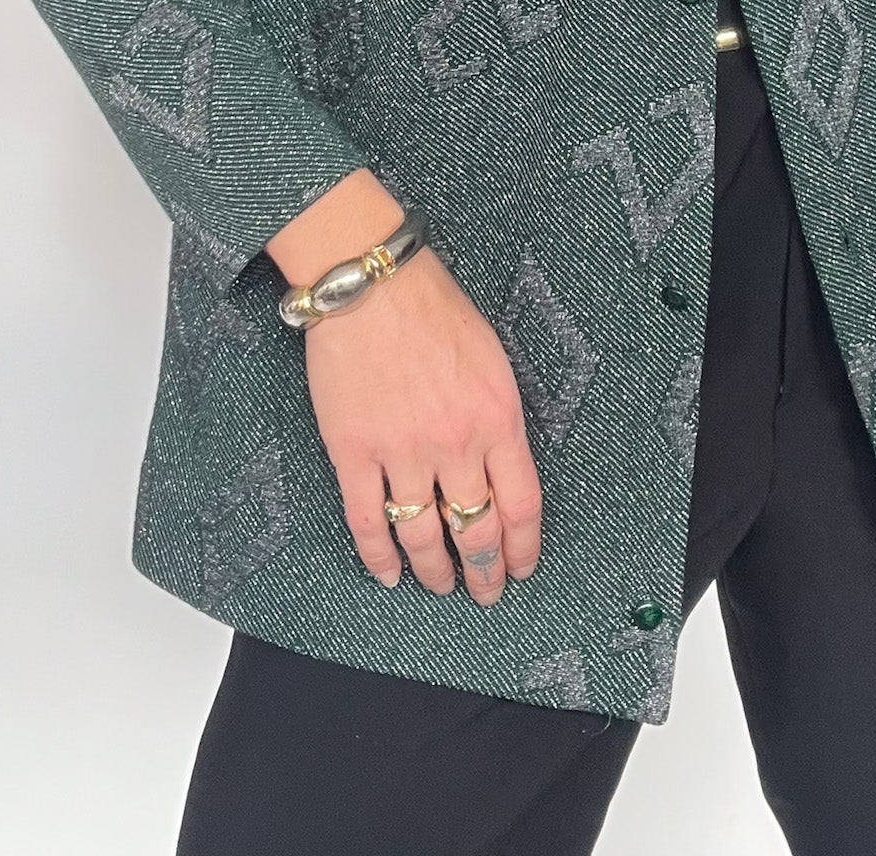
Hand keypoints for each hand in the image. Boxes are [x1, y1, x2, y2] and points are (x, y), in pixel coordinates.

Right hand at [302, 242, 543, 604]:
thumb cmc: (434, 308)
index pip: (520, 506)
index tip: (520, 569)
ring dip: (434, 570)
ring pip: (422, 535)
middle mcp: (455, 445)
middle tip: (484, 592)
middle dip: (483, 571)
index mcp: (497, 419)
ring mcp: (402, 452)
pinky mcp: (353, 452)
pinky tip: (389, 575)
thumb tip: (502, 468)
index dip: (522, 548)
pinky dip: (378, 557)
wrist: (371, 284)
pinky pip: (367, 521)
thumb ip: (500, 417)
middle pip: (475, 530)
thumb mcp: (493, 359)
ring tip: (440, 585)